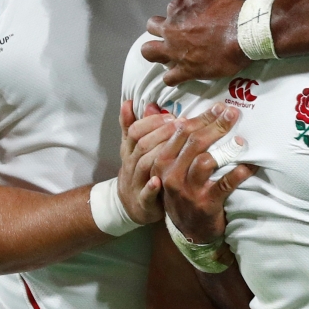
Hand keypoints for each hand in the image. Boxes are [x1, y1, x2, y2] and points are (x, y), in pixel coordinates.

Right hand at [117, 100, 175, 224]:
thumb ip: (132, 126)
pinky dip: (150, 187)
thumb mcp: (133, 148)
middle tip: (180, 124)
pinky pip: (144, 194)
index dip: (151, 121)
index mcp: (130, 151)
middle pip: (141, 145)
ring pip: (143, 165)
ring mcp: (136, 183)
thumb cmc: (138, 172)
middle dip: (160, 133)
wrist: (130, 206)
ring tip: (176, 145)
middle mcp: (131, 165)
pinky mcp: (143, 203)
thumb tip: (128, 102)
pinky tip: (158, 180)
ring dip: (159, 153)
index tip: (169, 115)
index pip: (135, 131)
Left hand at [143, 0, 248, 85]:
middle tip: (175, 35)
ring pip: (149, 52)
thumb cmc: (233, 8)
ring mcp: (175, 51)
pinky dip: (174, 77)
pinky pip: (169, 78)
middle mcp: (171, 29)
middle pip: (151, 28)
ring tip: (171, 56)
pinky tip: (182, 75)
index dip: (180, 15)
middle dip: (160, 30)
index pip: (170, 9)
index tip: (191, 19)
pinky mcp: (186, 70)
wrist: (245, 32)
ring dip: (157, 53)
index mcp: (179, 8)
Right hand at [154, 104, 256, 243]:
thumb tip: (184, 116)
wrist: (188, 232)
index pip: (180, 132)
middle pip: (194, 142)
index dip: (202, 117)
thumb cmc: (183, 194)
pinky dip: (239, 172)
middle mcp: (171, 175)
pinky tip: (250, 165)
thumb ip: (175, 146)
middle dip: (215, 124)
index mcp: (162, 163)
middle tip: (232, 113)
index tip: (219, 107)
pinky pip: (224, 184)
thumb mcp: (171, 171)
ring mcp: (188, 191)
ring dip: (226, 147)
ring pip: (205, 160)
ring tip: (241, 138)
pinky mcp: (205, 204)